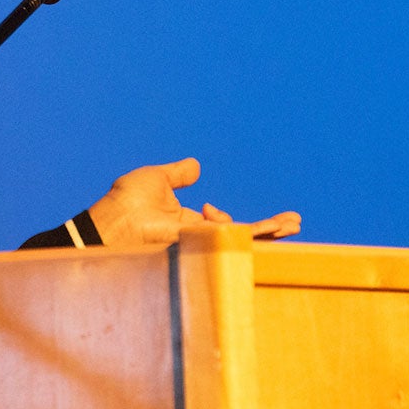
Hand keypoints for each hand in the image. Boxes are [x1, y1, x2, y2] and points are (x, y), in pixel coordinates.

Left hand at [86, 157, 302, 246]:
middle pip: (241, 235)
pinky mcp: (203, 242)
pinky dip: (259, 234)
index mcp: (187, 224)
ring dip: (271, 231)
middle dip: (268, 230)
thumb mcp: (156, 179)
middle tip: (292, 223)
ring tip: (294, 225)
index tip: (208, 207)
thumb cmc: (126, 202)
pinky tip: (278, 229)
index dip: (226, 220)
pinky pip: (236, 239)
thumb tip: (195, 166)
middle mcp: (199, 236)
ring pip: (245, 240)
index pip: (220, 226)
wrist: (114, 217)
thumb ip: (177, 174)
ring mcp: (203, 242)